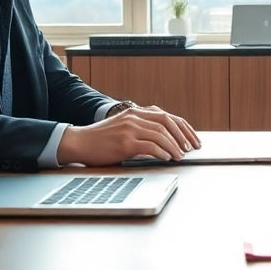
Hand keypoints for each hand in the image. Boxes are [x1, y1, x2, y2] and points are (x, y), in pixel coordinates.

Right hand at [56, 105, 200, 165]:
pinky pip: (150, 146)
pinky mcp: (124, 142)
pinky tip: (167, 158)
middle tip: (192, 148)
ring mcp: (129, 128)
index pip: (167, 116)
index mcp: (135, 111)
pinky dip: (162, 152)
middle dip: (183, 135)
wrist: (78, 142)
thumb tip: (165, 141)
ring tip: (180, 156)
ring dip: (174, 146)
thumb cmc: (100, 139)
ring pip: (161, 134)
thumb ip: (141, 129)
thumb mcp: (123, 127)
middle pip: (167, 122)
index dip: (183, 127)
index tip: (192, 138)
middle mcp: (133, 116)